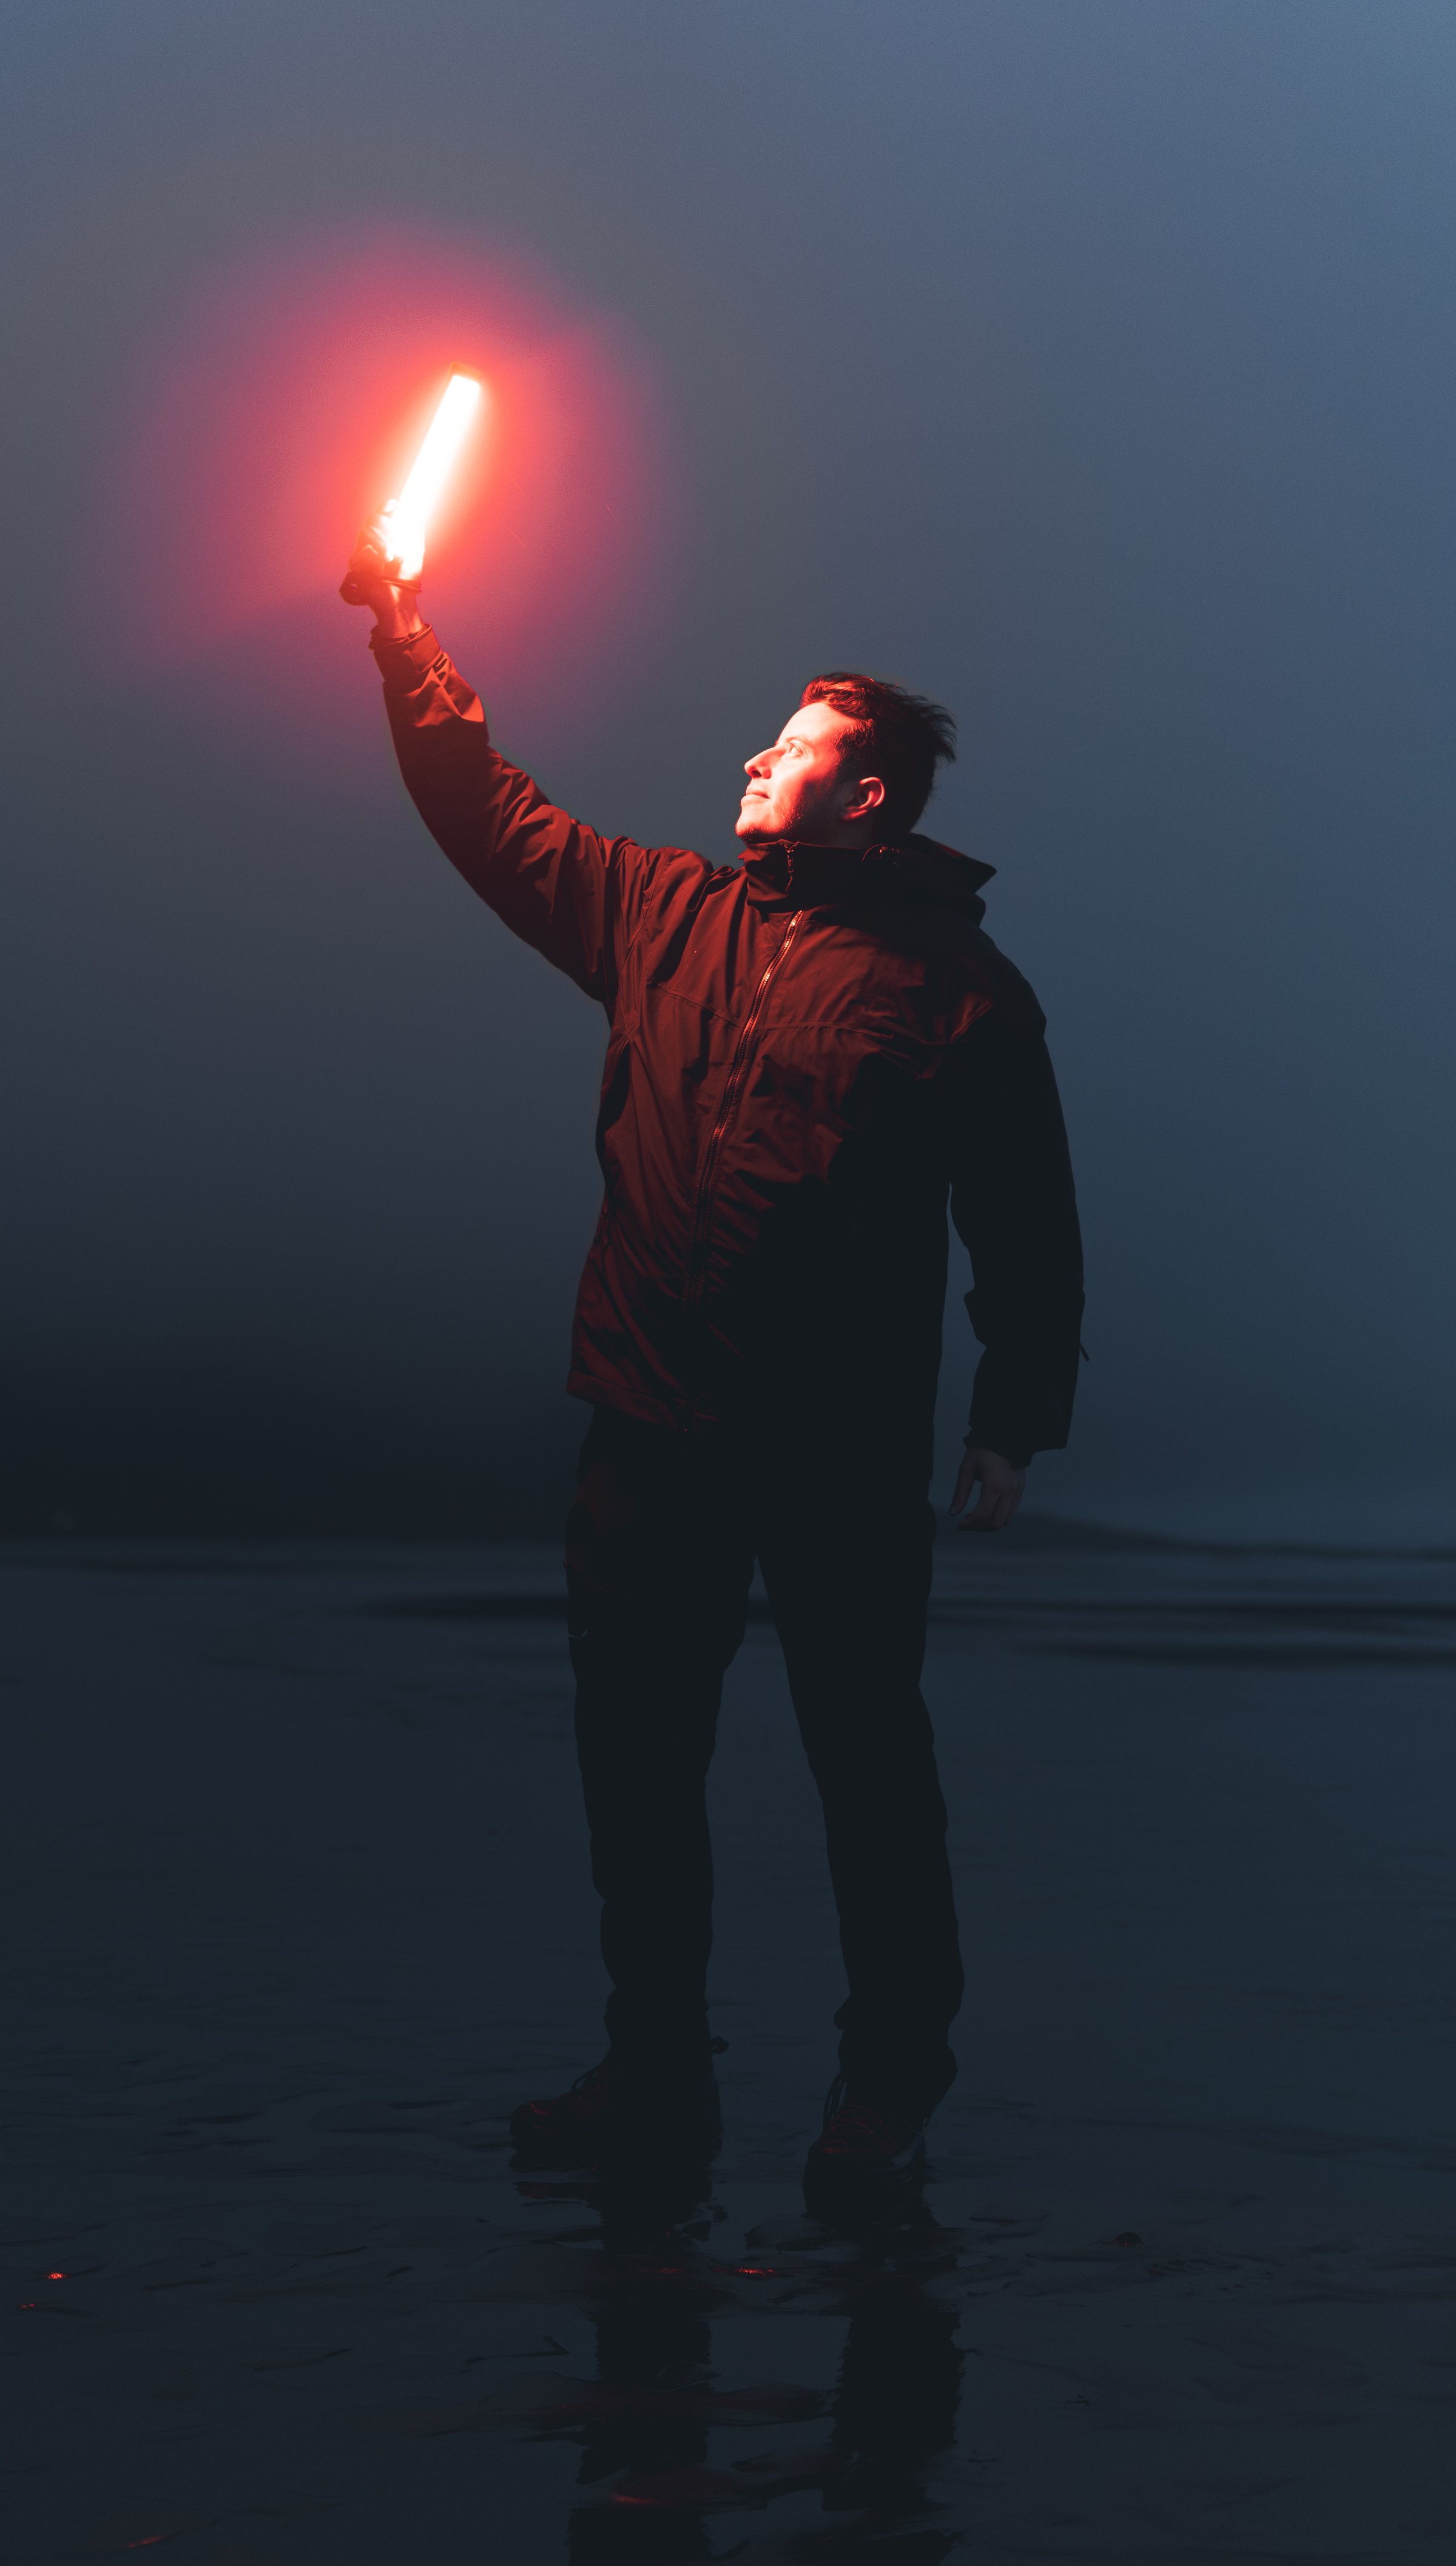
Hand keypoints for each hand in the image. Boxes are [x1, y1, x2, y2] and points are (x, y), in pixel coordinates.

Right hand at [339, 515, 425, 638]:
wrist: (400, 600)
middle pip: (370, 523)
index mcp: (383, 539)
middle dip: (382, 524)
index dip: (384, 509)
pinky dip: (374, 556)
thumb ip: (414, 531)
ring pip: (365, 534)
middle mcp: (370, 545)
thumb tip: (416, 512)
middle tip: (392, 531)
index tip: (394, 503)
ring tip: (390, 556)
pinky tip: (382, 564)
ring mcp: (362, 556)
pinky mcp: (356, 567)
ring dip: (381, 542)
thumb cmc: (406, 578)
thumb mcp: (415, 550)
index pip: (379, 519)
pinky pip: (362, 552)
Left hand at [949, 1444, 1025, 1531]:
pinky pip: (1011, 1511)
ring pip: (1006, 1520)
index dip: (969, 1525)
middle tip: (968, 1521)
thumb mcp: (967, 1469)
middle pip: (996, 1523)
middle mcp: (1008, 1490)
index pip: (982, 1515)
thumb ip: (960, 1493)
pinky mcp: (1020, 1489)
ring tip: (978, 1516)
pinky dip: (999, 1516)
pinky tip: (989, 1509)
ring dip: (990, 1523)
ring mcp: (1017, 1490)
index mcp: (994, 1485)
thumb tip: (953, 1513)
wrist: (1004, 1436)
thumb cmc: (983, 1450)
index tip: (960, 1525)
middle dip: (980, 1527)